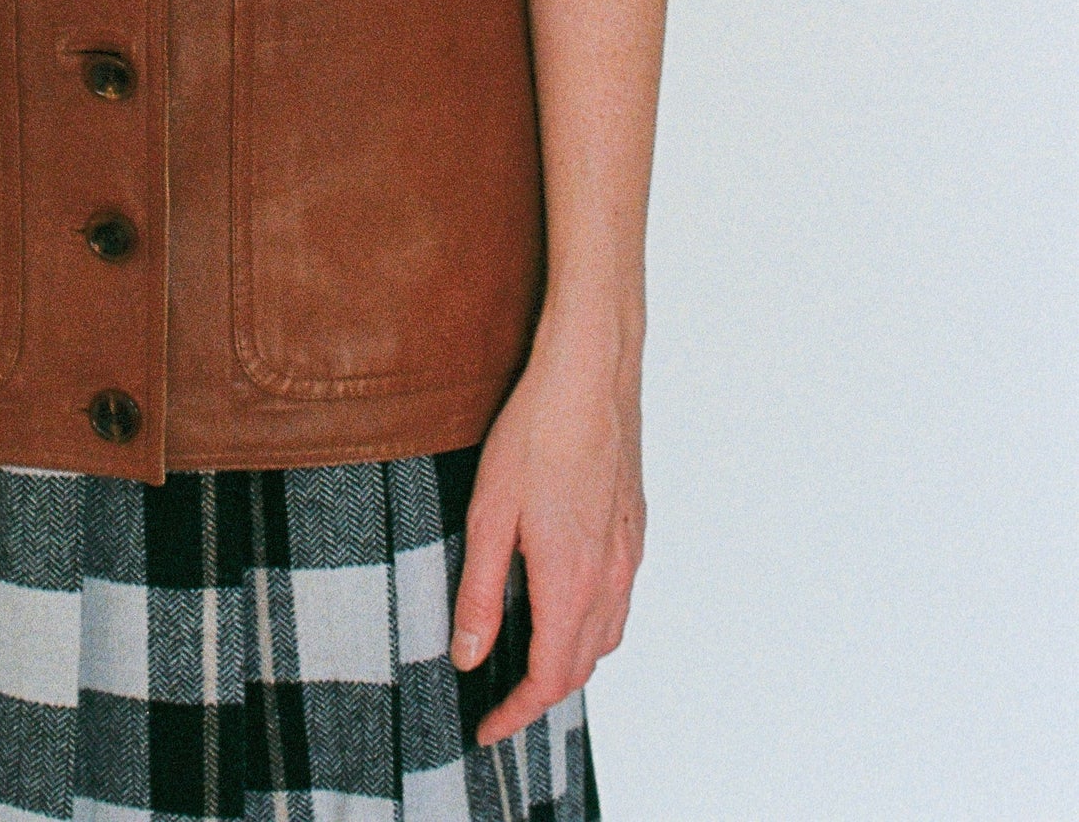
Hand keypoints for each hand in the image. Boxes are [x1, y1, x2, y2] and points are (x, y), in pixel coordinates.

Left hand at [448, 315, 645, 747]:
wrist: (591, 372)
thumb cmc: (537, 432)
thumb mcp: (489, 513)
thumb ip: (480, 592)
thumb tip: (467, 655)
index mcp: (571, 581)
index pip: (549, 678)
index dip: (516, 713)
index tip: (487, 728)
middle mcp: (610, 577)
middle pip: (581, 666)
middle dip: (541, 694)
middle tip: (499, 702)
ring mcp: (628, 552)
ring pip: (606, 636)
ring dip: (571, 662)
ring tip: (529, 662)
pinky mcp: (633, 527)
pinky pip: (618, 600)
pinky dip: (593, 625)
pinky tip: (566, 604)